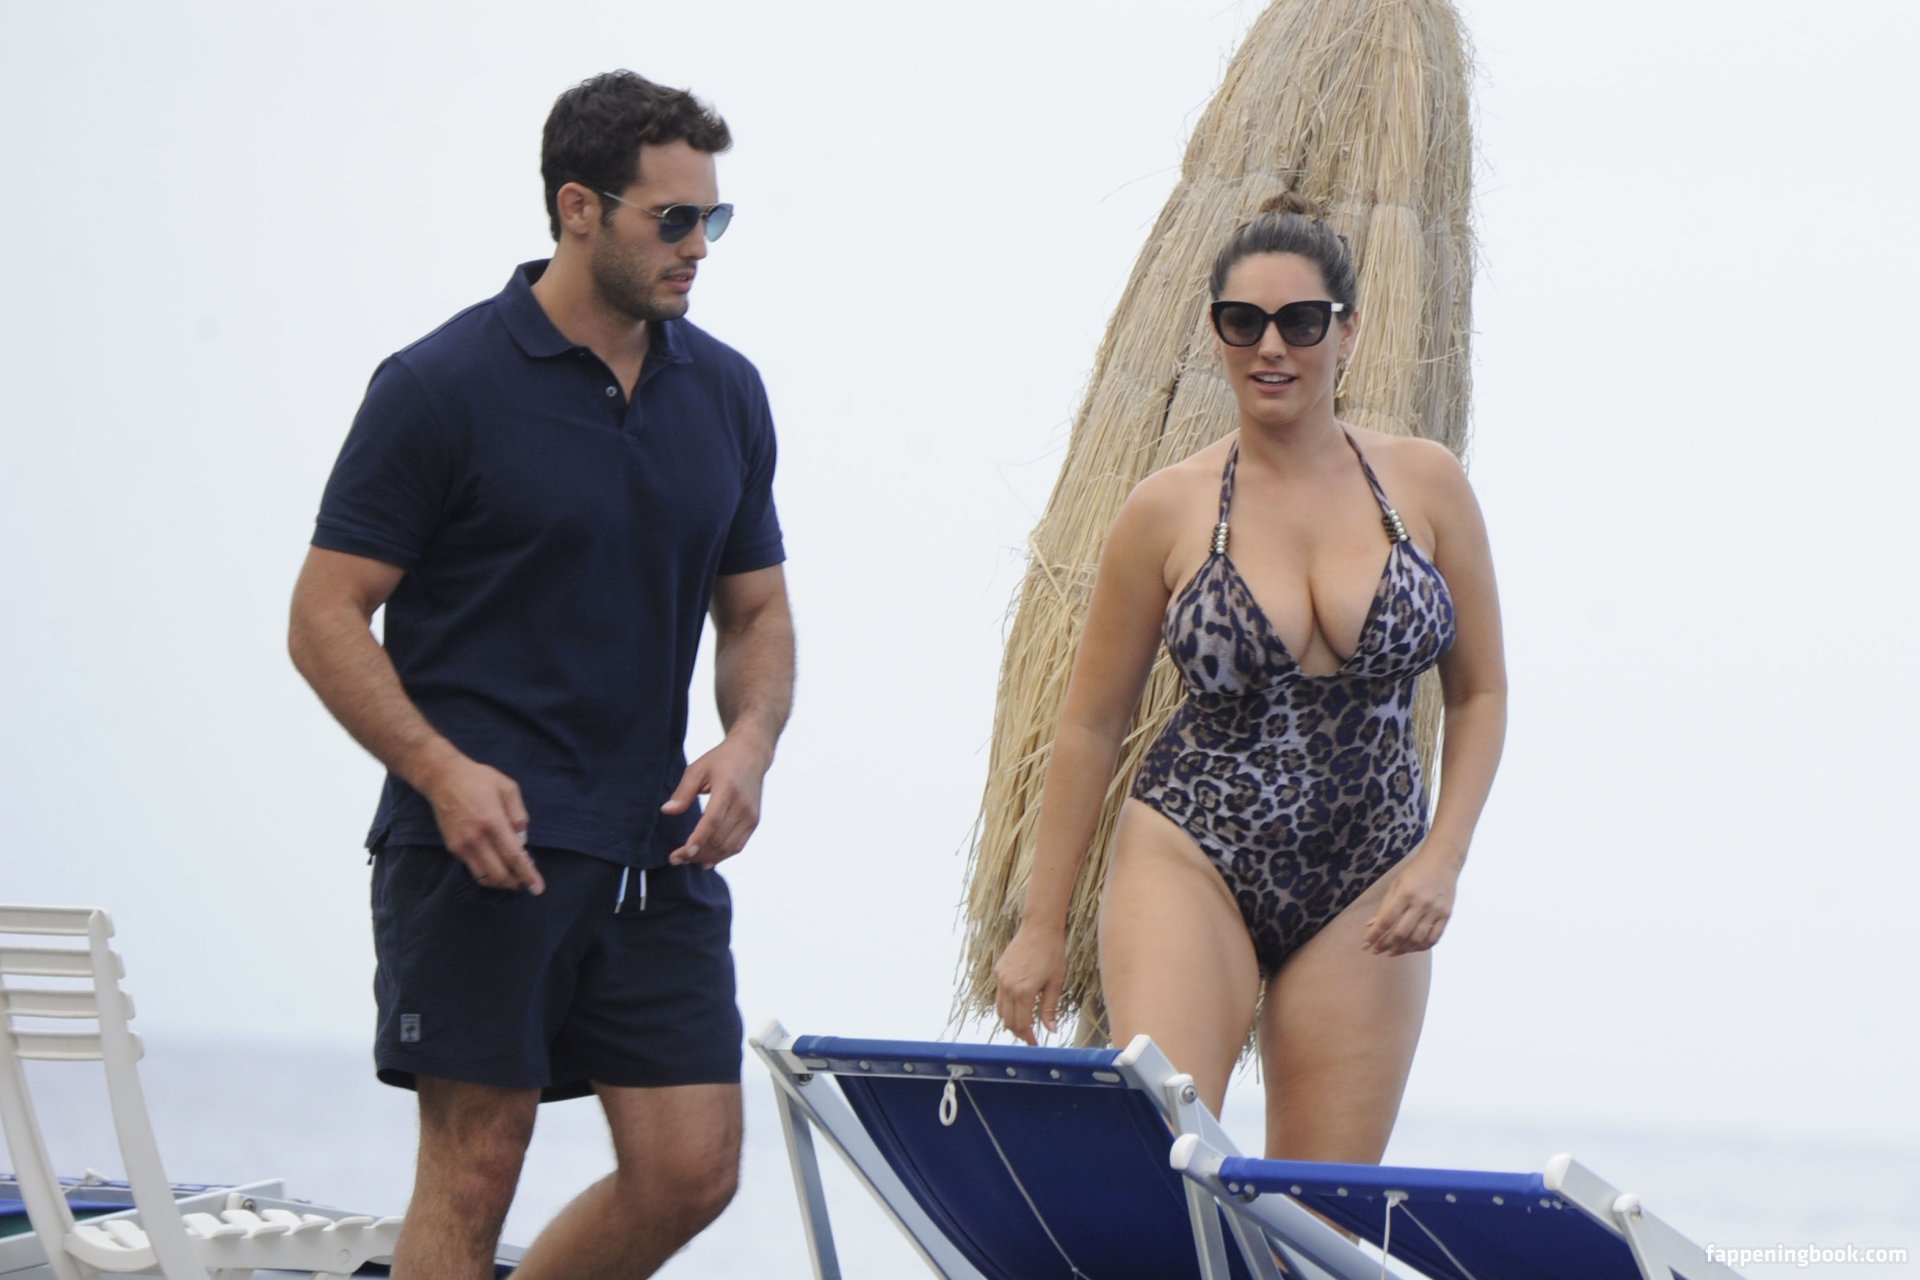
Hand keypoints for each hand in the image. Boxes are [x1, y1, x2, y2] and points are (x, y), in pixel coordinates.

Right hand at [421, 755, 543, 893]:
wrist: (443, 778)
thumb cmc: (479, 780)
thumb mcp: (508, 788)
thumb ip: (519, 815)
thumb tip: (522, 840)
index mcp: (492, 822)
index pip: (513, 857)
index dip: (527, 874)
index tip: (538, 888)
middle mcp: (476, 838)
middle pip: (498, 874)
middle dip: (515, 883)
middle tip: (527, 881)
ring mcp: (462, 845)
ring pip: (484, 877)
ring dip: (501, 882)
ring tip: (514, 877)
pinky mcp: (453, 848)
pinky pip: (473, 869)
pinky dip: (487, 873)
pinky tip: (497, 866)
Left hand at [661, 735, 770, 868]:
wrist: (752, 754)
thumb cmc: (721, 760)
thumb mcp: (698, 769)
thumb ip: (683, 792)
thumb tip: (667, 811)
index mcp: (728, 788)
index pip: (713, 820)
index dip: (699, 839)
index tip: (683, 853)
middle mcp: (743, 804)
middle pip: (719, 838)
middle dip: (696, 853)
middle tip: (675, 859)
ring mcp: (751, 815)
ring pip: (728, 847)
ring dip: (707, 857)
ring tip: (687, 859)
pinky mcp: (754, 821)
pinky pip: (738, 845)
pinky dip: (722, 856)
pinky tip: (706, 860)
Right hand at [993, 923, 1066, 1044]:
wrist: (1039, 928)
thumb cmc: (1052, 954)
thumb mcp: (1055, 983)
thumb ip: (1049, 1009)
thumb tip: (1051, 1030)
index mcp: (1023, 992)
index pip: (1022, 1024)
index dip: (1028, 1037)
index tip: (1035, 1044)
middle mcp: (1008, 987)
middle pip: (1008, 1020)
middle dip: (1018, 1032)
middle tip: (1030, 1037)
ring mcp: (1000, 978)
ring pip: (1000, 1009)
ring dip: (1010, 1020)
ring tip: (1023, 1024)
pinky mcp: (998, 970)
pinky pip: (999, 995)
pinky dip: (1007, 1005)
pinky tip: (1018, 1005)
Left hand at [1363, 846, 1457, 955]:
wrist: (1442, 861)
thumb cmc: (1415, 872)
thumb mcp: (1396, 884)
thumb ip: (1385, 906)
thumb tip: (1371, 926)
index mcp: (1404, 893)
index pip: (1386, 920)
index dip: (1374, 935)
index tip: (1365, 945)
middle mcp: (1420, 903)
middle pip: (1401, 933)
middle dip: (1386, 945)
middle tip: (1376, 951)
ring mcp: (1435, 910)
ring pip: (1418, 939)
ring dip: (1403, 950)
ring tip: (1392, 952)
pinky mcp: (1447, 915)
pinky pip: (1434, 938)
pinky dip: (1421, 947)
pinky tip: (1412, 948)